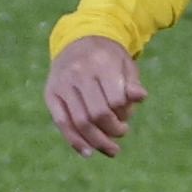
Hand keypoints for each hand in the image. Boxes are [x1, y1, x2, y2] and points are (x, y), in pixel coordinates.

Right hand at [46, 32, 144, 154]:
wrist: (77, 40)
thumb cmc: (107, 58)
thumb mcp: (125, 63)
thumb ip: (132, 82)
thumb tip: (140, 97)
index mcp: (100, 63)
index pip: (115, 100)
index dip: (123, 115)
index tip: (126, 120)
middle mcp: (78, 73)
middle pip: (97, 114)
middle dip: (112, 130)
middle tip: (122, 133)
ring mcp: (62, 84)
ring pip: (80, 122)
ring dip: (97, 141)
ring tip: (111, 150)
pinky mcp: (50, 93)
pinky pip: (62, 122)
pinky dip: (75, 141)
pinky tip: (88, 152)